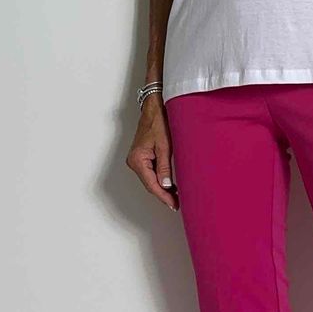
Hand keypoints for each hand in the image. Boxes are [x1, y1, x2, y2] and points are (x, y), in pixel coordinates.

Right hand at [126, 94, 178, 210]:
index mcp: (137, 160)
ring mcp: (137, 159)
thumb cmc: (159, 121)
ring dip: (163, 187)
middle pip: (150, 183)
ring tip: (177, 196)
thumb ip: (165, 167)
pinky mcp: (142, 156)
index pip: (152, 184)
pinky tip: (170, 184)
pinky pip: (151, 172)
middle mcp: (134, 161)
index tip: (174, 204)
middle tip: (178, 203)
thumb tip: (166, 185)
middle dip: (164, 194)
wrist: (155, 107)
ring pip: (151, 179)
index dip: (164, 196)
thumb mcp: (165, 146)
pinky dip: (160, 178)